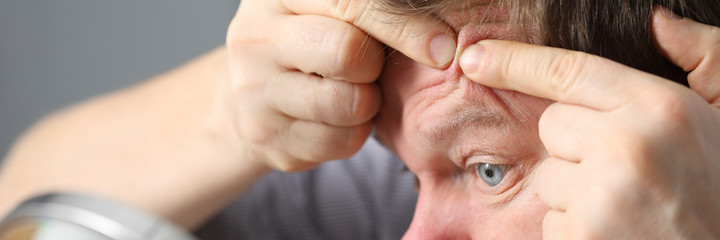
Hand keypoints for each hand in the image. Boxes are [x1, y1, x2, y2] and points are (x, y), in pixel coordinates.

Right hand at [225, 0, 454, 170]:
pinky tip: (336, 118)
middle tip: (368, 68)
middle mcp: (254, 36)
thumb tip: (439, 38)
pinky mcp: (264, 137)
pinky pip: (339, 142)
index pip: (352, 3)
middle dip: (374, 66)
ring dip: (367, 102)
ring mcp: (254, 90)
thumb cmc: (306, 43)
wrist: (248, 97)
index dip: (404, 27)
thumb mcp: (328, 12)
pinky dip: (353, 133)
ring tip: (351, 90)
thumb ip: (371, 11)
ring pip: (348, 103)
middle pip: (348, 54)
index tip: (441, 48)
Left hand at [458, 7, 719, 238]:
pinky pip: (551, 222)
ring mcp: (601, 199)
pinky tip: (620, 233)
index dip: (514, 61)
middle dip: (576, 144)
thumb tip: (657, 20)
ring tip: (630, 207)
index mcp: (662, 108)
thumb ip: (701, 58)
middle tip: (628, 170)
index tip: (474, 58)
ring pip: (548, 177)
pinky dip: (576, 229)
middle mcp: (627, 148)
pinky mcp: (582, 239)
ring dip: (576, 192)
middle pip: (551, 124)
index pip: (567, 71)